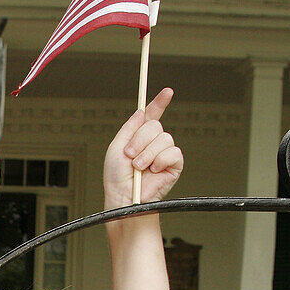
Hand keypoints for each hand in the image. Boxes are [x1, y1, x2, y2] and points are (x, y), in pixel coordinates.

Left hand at [103, 88, 183, 208]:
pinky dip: (160, 160)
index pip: (152, 116)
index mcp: (139, 138)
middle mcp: (153, 144)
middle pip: (155, 126)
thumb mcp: (116, 147)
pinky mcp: (174, 166)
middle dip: (140, 140)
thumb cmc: (117, 178)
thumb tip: (142, 111)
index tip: (168, 92)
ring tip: (139, 168)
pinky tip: (153, 171)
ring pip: (164, 138)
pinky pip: (173, 152)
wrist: (124, 197)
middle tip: (130, 156)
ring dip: (147, 153)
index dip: (159, 103)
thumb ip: (129, 127)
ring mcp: (164, 154)